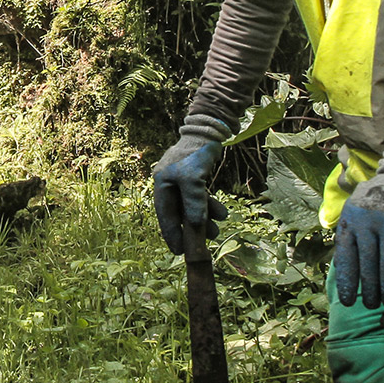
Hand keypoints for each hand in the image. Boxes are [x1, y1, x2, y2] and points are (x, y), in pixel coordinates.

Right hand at [152, 134, 225, 253]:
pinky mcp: (194, 177)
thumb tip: (196, 225)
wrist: (209, 131)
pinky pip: (200, 198)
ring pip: (191, 207)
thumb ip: (195, 202)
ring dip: (204, 219)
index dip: (172, 234)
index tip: (178, 251)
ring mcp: (181, 181)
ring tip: (216, 231)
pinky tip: (221, 214)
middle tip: (199, 246)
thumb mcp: (194, 179)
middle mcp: (169, 183)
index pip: (165, 214)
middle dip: (191, 229)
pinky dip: (209, 206)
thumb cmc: (196, 153)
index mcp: (162, 183)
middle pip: (178, 213)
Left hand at [333, 150, 383, 311]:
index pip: (346, 257)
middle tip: (372, 305)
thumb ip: (351, 238)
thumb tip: (346, 275)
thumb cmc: (377, 202)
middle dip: (369, 290)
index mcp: (351, 220)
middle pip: (368, 266)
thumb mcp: (356, 212)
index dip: (347, 282)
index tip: (348, 302)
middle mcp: (369, 223)